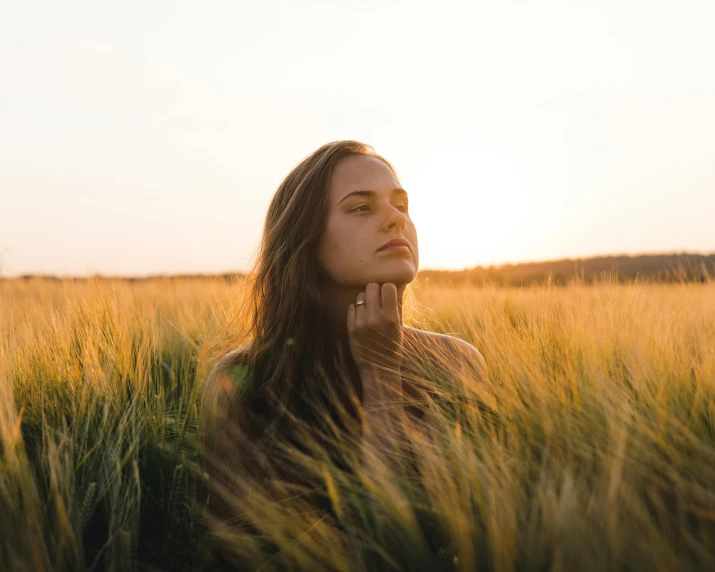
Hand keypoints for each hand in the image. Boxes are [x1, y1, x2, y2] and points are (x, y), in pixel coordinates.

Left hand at [347, 282, 405, 400]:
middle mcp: (376, 318)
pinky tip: (362, 317)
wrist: (379, 370)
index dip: (388, 288)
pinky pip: (351, 307)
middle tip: (377, 298)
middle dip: (375, 290)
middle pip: (372, 287)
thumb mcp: (400, 326)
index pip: (388, 286)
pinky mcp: (351, 328)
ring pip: (360, 296)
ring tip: (370, 309)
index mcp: (392, 317)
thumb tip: (400, 282)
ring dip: (365, 299)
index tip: (388, 293)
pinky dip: (356, 309)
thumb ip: (398, 304)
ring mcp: (362, 323)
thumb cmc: (393, 346)